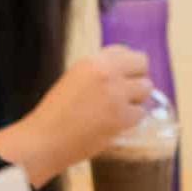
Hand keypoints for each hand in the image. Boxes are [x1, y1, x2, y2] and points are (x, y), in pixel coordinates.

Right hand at [31, 46, 153, 163]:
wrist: (45, 139)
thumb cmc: (55, 112)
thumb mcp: (74, 79)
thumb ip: (98, 72)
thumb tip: (125, 73)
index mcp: (92, 61)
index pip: (124, 50)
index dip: (125, 64)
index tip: (121, 76)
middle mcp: (107, 73)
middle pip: (142, 64)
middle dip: (137, 77)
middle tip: (126, 93)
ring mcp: (116, 94)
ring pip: (146, 89)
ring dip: (136, 99)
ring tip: (117, 109)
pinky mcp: (122, 117)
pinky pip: (140, 113)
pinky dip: (131, 119)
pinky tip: (114, 123)